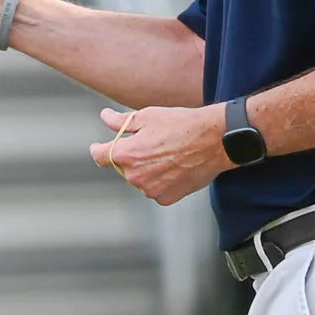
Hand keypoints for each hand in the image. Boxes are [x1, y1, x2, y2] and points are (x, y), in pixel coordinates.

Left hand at [89, 104, 231, 205]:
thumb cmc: (181, 124)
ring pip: (140, 178)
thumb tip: (104, 117)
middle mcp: (135, 176)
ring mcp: (151, 189)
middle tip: (152, 142)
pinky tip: (175, 166)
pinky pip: (155, 189)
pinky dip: (160, 180)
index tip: (98, 147)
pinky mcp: (166, 198)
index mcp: (126, 154)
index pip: (100, 156)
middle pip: (122, 167)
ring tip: (168, 153)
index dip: (98, 149)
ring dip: (146, 169)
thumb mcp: (148, 116)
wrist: (216, 141)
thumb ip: (121, 121)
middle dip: (130, 156)